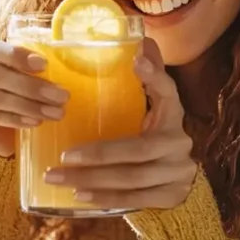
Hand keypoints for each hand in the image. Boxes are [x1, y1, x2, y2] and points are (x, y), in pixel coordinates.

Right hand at [0, 40, 69, 156]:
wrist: (2, 134)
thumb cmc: (20, 100)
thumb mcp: (29, 81)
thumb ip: (38, 71)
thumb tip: (70, 63)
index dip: (16, 55)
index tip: (44, 65)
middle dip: (32, 86)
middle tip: (62, 96)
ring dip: (29, 105)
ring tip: (54, 113)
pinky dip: (15, 119)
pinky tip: (35, 123)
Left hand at [43, 38, 196, 209]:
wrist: (178, 183)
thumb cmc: (152, 138)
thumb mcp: (150, 110)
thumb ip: (145, 82)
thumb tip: (141, 41)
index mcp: (173, 114)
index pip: (168, 92)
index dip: (154, 77)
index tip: (136, 61)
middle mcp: (179, 142)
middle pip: (138, 149)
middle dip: (97, 155)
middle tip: (64, 157)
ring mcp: (178, 171)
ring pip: (133, 178)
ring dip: (92, 181)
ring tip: (60, 178)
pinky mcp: (172, 195)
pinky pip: (136, 199)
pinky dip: (106, 198)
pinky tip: (80, 196)